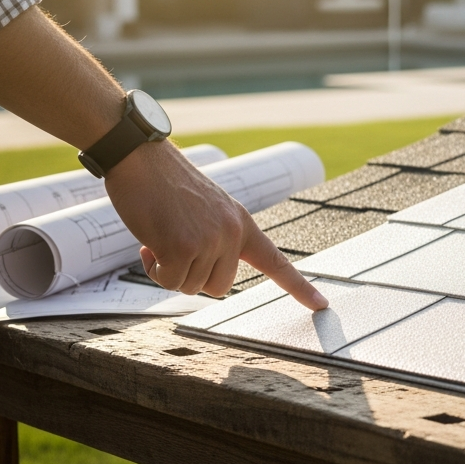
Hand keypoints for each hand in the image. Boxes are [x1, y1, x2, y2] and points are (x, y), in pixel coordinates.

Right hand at [104, 140, 327, 309]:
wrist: (142, 158)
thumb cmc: (167, 186)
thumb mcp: (208, 210)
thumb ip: (220, 239)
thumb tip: (213, 279)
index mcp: (243, 224)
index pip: (276, 261)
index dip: (299, 286)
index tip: (322, 305)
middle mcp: (232, 233)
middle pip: (219, 288)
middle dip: (193, 277)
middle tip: (175, 248)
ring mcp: (209, 240)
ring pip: (189, 286)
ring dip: (169, 270)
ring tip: (161, 236)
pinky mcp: (181, 246)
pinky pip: (168, 281)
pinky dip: (154, 269)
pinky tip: (149, 242)